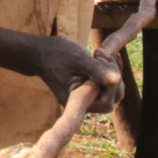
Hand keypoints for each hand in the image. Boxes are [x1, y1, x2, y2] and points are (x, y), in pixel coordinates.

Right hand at [0, 28, 123, 112]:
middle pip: (114, 97)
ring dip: (113, 71)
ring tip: (100, 54)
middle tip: (100, 54)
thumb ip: (98, 70)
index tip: (99, 60)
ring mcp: (85, 97)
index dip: (111, 84)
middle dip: (113, 75)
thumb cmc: (56, 55)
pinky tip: (102, 56)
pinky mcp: (87, 89)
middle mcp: (81, 104)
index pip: (107, 102)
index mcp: (76, 101)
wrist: (40, 53)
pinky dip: (109, 70)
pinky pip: (107, 85)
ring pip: (114, 91)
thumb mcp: (79, 59)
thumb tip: (117, 79)